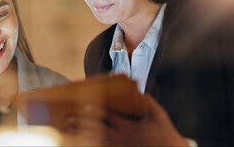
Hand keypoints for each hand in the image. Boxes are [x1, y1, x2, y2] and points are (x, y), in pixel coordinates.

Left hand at [61, 94, 188, 145]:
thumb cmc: (165, 132)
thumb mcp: (159, 114)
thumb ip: (148, 102)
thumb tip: (138, 91)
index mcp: (129, 126)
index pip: (109, 117)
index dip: (96, 111)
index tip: (84, 106)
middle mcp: (122, 138)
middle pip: (97, 129)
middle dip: (82, 124)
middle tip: (68, 120)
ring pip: (97, 140)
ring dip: (82, 135)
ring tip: (68, 131)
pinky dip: (91, 143)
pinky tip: (81, 140)